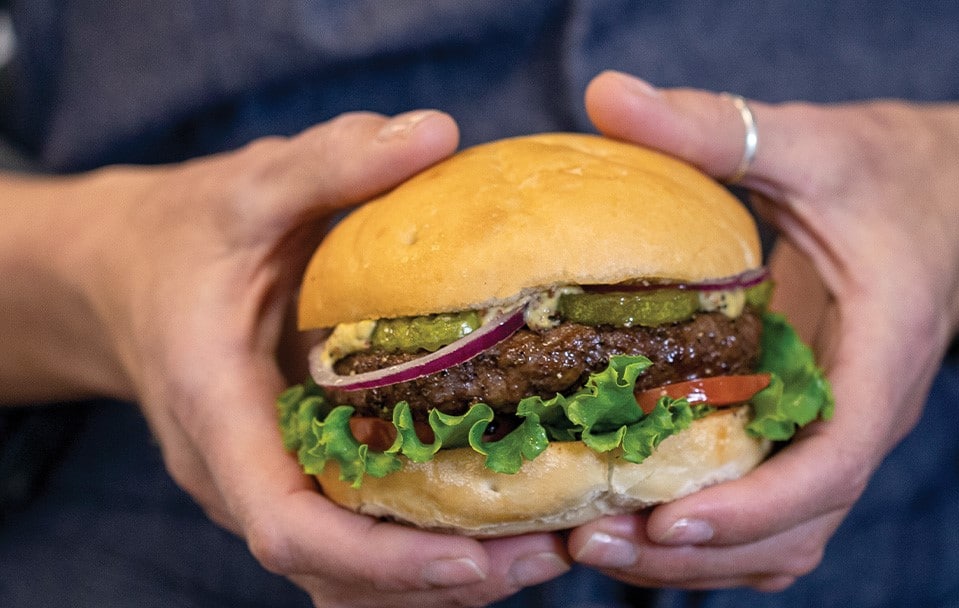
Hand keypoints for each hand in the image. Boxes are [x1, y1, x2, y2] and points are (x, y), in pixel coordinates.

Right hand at [62, 111, 569, 605]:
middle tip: (551, 552)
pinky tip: (504, 517)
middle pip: (339, 574)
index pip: (287, 528)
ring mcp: (271, 484)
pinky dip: (428, 547)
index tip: (473, 561)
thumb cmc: (180, 234)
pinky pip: (362, 536)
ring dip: (447, 577)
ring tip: (548, 546)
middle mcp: (243, 474)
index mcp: (218, 418)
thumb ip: (330, 163)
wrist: (125, 273)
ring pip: (354, 574)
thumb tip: (437, 135)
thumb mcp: (247, 186)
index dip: (380, 561)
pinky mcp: (300, 475)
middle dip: (442, 581)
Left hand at [569, 70, 958, 588]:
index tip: (668, 520)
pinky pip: (768, 512)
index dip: (756, 508)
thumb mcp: (810, 140)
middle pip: (794, 528)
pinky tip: (629, 513)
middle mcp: (862, 414)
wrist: (953, 203)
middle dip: (695, 552)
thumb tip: (607, 96)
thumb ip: (716, 124)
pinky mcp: (807, 432)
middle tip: (587, 542)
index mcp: (883, 355)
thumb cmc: (892, 174)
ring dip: (692, 558)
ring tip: (589, 543)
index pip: (835, 463)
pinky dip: (708, 534)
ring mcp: (835, 433)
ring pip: (778, 537)